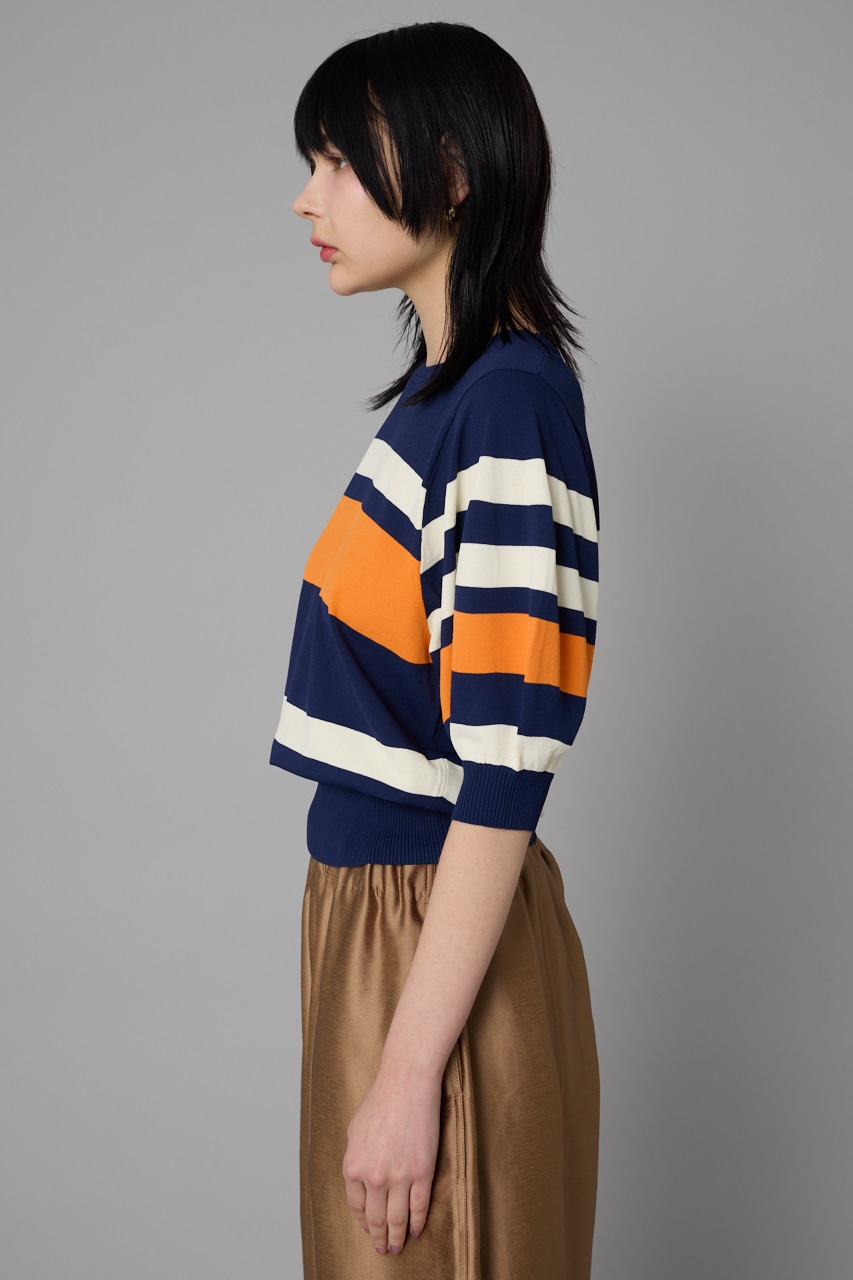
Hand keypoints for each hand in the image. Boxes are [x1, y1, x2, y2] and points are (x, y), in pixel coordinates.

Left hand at [342, 1065, 441, 1255]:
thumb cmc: (380, 1101)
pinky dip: (417, 1222)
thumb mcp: (354, 1130)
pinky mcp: (422, 1172)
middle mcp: (374, 1177)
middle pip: (376, 1218)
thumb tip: (360, 1178)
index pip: (357, 1206)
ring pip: (397, 1219)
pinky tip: (416, 1229)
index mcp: (353, 1167)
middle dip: (379, 1237)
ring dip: (397, 1237)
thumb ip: (356, 1158)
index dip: (363, 1222)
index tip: (368, 1229)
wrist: (406, 1083)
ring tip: (397, 1247)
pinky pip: (419, 1206)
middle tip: (383, 1249)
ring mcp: (399, 1177)